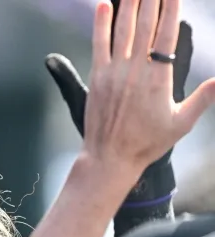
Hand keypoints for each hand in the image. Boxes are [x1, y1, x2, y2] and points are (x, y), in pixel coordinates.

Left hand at [83, 0, 214, 171]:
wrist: (111, 158)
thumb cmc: (147, 143)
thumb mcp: (181, 122)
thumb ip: (203, 98)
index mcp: (158, 79)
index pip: (167, 36)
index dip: (171, 10)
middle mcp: (136, 71)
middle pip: (146, 26)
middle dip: (151, 0)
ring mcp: (114, 73)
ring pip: (123, 31)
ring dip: (129, 5)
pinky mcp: (96, 78)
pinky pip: (99, 45)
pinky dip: (101, 24)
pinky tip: (103, 5)